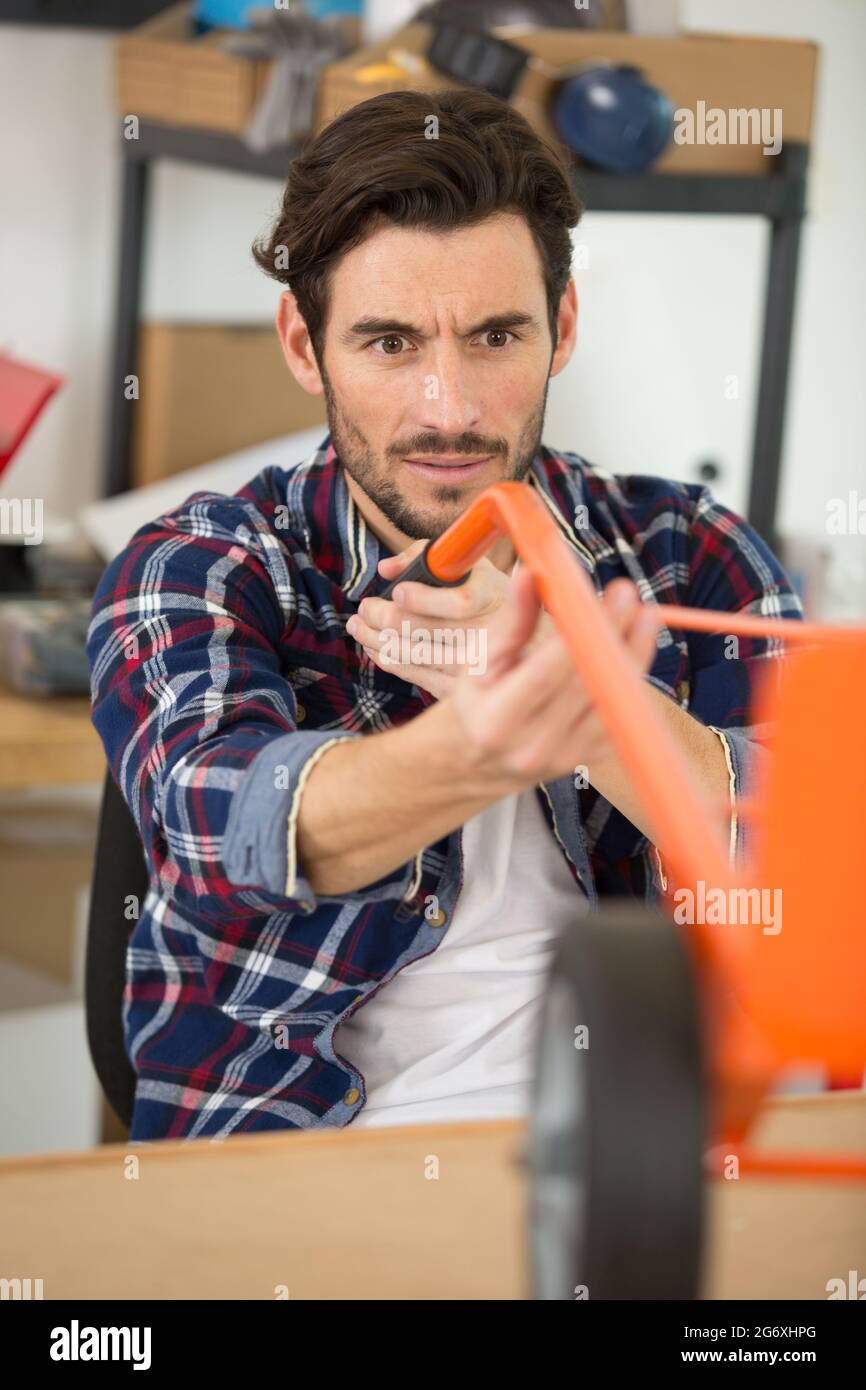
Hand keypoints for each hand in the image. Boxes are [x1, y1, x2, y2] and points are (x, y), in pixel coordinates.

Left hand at [345, 538, 512, 697]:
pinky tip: (373, 647)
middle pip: (424, 632)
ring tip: (358, 625)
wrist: (529, 646)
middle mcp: (486, 636)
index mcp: (492, 598)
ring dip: (376, 639)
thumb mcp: (471, 567)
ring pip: (412, 655)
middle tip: (364, 607)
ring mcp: (472, 668)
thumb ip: (428, 557)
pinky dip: (387, 660)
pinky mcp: (460, 689)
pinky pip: (414, 674)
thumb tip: (386, 569)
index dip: (423, 599)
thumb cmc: (490, 596)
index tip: (397, 591)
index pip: (459, 604)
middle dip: (383, 618)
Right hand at [447, 567, 659, 792]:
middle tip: (629, 596)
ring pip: (614, 702)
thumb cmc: (479, 701)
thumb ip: (512, 620)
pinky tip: (634, 649)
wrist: (478, 761)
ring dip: (635, 655)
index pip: (546, 674)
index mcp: (497, 720)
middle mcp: (533, 746)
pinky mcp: (590, 760)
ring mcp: (566, 758)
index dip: (582, 633)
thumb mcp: (481, 661)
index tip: (608, 596)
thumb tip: (530, 572)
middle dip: (616, 636)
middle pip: (587, 686)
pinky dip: (633, 680)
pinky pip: (623, 718)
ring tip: (643, 617)